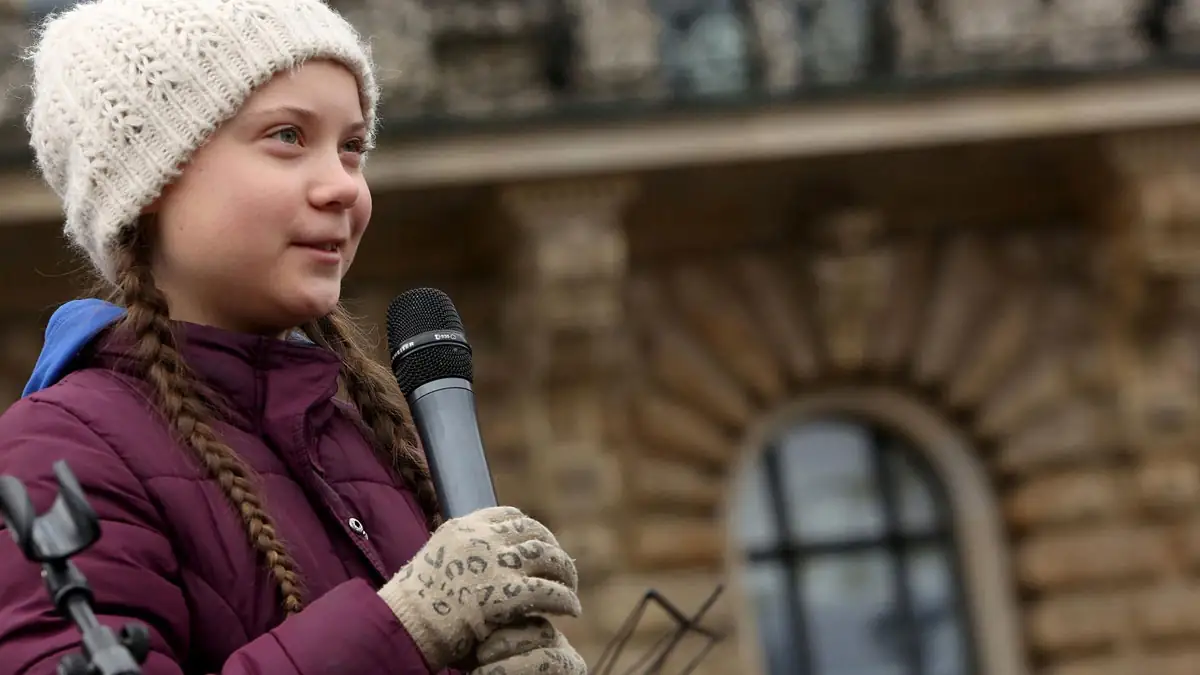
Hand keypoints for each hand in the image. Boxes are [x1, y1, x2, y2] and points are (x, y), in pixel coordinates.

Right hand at [377, 506, 580, 670]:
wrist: (402, 626)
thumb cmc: (413, 605)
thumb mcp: (435, 562)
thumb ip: (460, 554)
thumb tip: (476, 562)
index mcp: (463, 528)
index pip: (508, 515)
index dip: (529, 529)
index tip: (539, 542)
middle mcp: (482, 539)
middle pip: (533, 532)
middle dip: (552, 548)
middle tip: (562, 567)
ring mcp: (496, 564)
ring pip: (547, 557)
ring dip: (565, 572)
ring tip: (571, 587)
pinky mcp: (506, 594)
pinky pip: (548, 591)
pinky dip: (565, 599)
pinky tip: (571, 609)